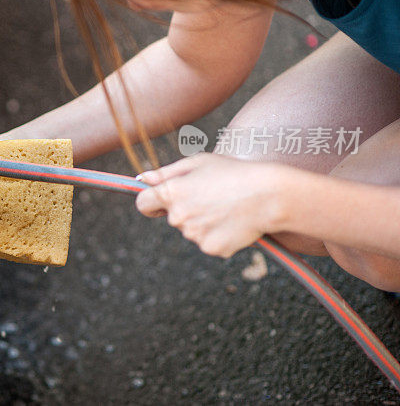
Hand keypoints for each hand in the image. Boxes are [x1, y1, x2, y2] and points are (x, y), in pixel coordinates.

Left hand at [135, 152, 287, 257]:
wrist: (269, 195)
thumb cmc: (234, 172)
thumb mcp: (198, 163)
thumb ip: (166, 172)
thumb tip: (141, 179)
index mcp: (171, 192)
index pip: (143, 204)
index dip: (150, 202)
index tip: (158, 202)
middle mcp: (178, 216)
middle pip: (172, 217)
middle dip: (186, 208)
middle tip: (212, 196)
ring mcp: (194, 234)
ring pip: (192, 230)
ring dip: (203, 222)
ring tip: (227, 206)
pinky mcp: (211, 248)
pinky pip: (209, 242)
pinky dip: (219, 234)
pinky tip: (233, 221)